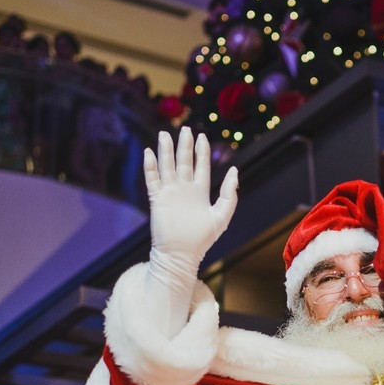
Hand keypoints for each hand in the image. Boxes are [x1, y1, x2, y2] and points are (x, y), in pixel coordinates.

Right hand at [144, 128, 237, 265]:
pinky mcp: (157, 199)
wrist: (181, 255)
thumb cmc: (202, 239)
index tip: (202, 136)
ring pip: (167, 166)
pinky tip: (149, 153)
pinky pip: (152, 179)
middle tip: (185, 130)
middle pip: (184, 161)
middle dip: (184, 145)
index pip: (201, 165)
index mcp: (200, 191)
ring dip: (166, 151)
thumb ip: (229, 194)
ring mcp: (170, 193)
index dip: (201, 151)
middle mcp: (184, 189)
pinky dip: (150, 166)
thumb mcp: (222, 215)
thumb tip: (234, 171)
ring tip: (164, 135)